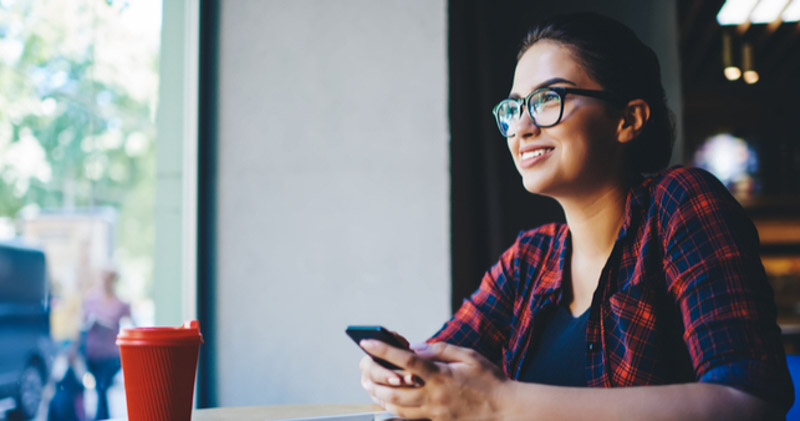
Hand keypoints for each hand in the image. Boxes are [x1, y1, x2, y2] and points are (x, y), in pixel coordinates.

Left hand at [359, 340, 509, 420]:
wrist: (507, 410)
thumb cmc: (490, 380)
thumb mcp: (469, 356)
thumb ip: (440, 349)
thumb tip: (416, 347)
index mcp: (441, 375)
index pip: (406, 360)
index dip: (384, 350)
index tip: (367, 342)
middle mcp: (434, 395)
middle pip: (394, 389)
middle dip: (374, 378)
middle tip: (363, 369)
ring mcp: (435, 412)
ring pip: (397, 407)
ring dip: (380, 396)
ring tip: (369, 386)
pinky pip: (409, 419)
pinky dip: (394, 410)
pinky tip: (387, 403)